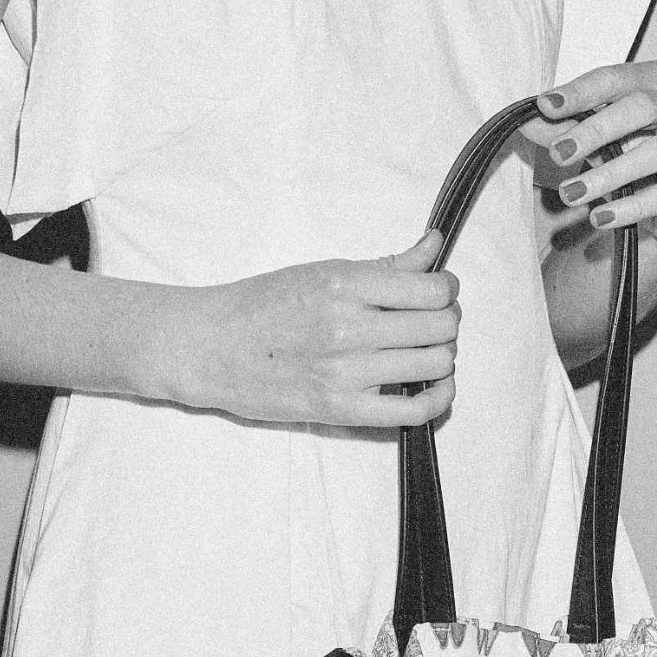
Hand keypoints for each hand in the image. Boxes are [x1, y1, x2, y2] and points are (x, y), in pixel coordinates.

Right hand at [198, 232, 460, 428]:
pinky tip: (432, 385)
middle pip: (440, 326)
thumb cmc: (262, 304)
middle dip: (446, 321)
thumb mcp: (322, 271)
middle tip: (429, 321)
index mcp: (343, 284)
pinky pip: (414, 410)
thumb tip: (434, 245)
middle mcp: (347, 328)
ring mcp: (344, 373)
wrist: (210, 347)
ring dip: (440, 355)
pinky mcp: (340, 410)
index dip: (446, 290)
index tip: (436, 292)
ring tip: (420, 350)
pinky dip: (437, 397)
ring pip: (434, 364)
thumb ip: (386, 265)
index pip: (432, 289)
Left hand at [523, 60, 656, 254]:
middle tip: (560, 152)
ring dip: (609, 174)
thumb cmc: (631, 152)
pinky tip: (600, 218)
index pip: (617, 78)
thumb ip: (562, 126)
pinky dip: (631, 207)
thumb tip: (525, 120)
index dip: (580, 92)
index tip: (545, 106)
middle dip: (596, 130)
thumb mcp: (592, 136)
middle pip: (642, 107)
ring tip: (571, 193)